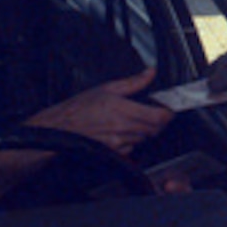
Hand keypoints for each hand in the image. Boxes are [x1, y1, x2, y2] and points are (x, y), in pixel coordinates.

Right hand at [26, 67, 173, 155]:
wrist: (58, 129)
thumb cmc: (77, 109)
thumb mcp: (106, 88)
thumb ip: (133, 82)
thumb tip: (150, 73)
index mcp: (123, 109)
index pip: (159, 117)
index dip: (167, 113)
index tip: (168, 108)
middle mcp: (123, 128)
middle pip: (155, 129)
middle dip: (158, 121)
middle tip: (153, 112)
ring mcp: (119, 143)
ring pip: (144, 138)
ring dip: (144, 130)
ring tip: (132, 120)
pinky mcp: (113, 153)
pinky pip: (131, 148)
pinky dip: (132, 140)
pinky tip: (121, 131)